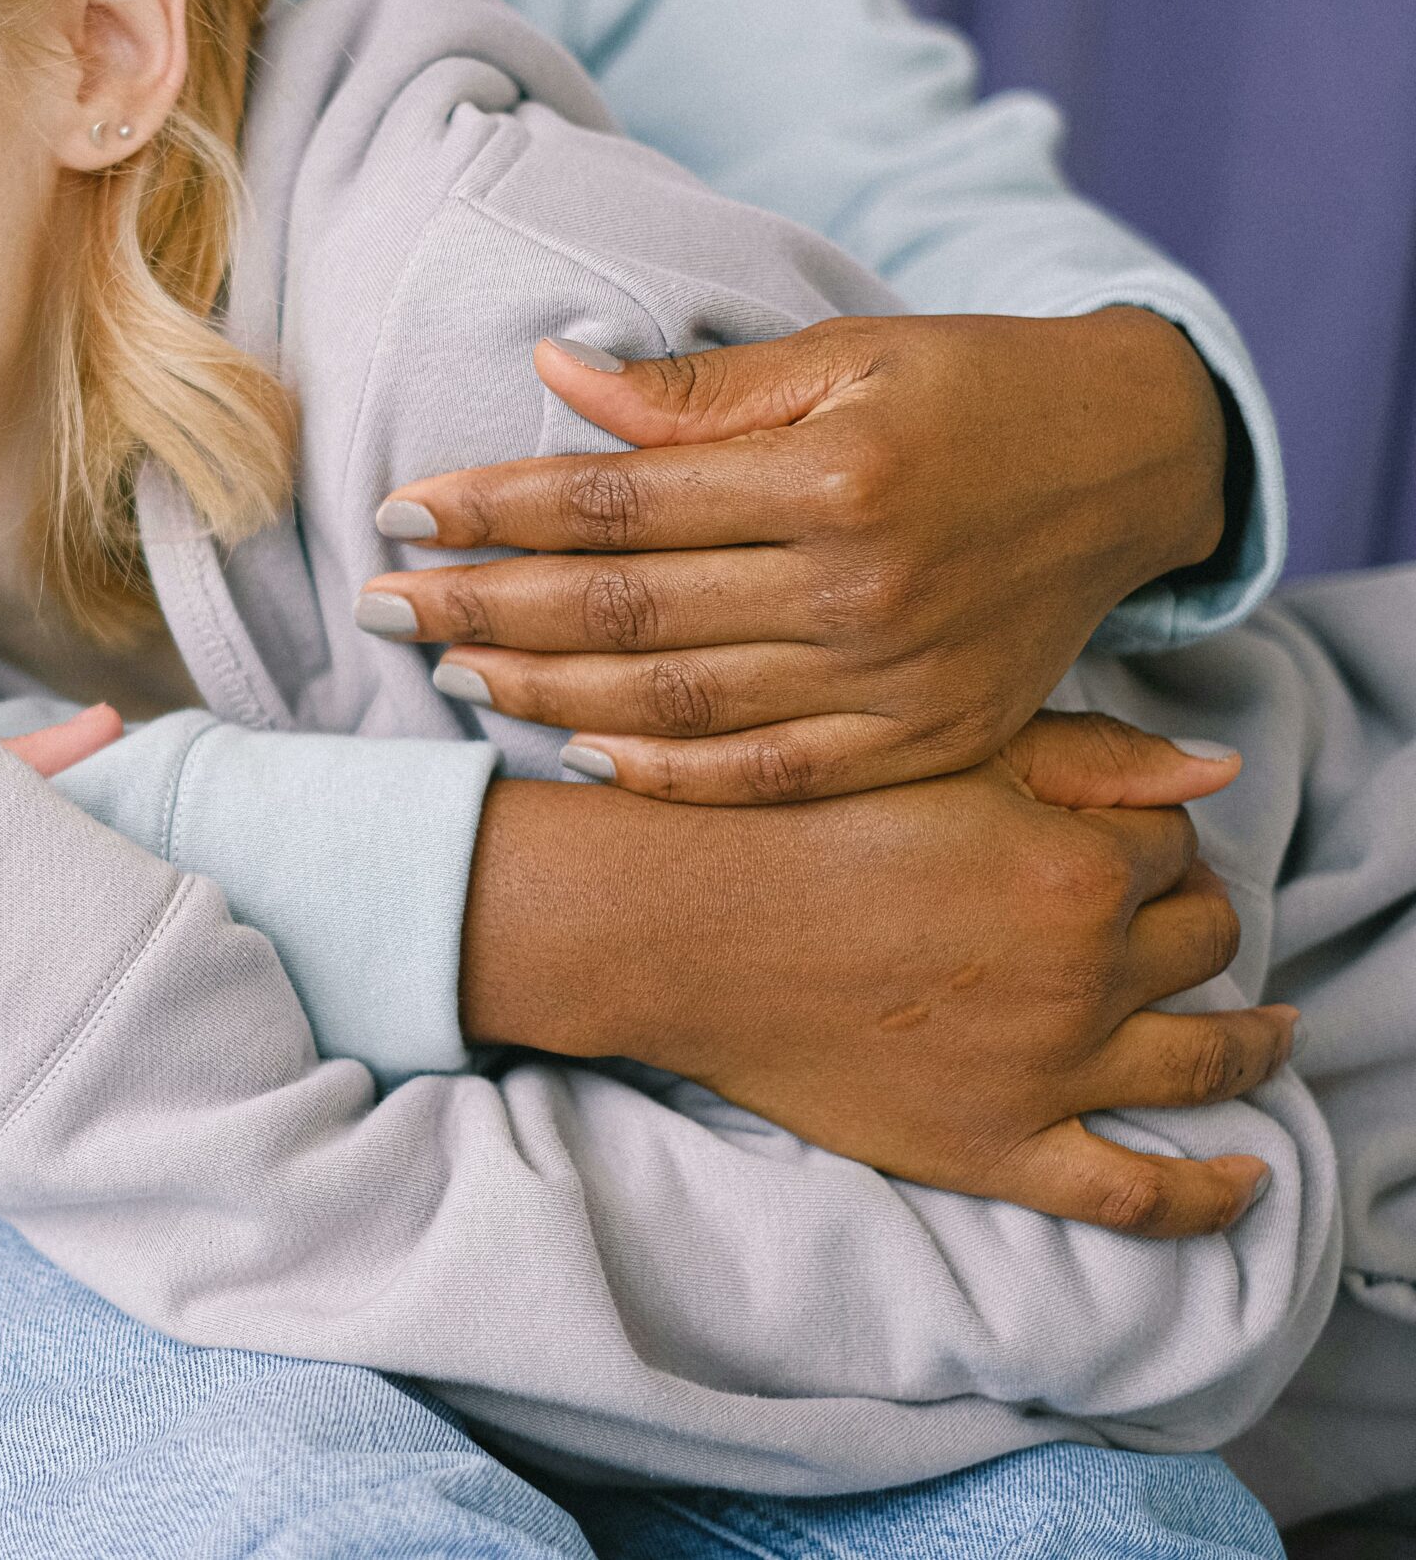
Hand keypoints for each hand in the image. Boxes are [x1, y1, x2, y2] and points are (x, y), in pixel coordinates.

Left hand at [361, 309, 1227, 802]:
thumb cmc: (972, 387)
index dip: (497, 509)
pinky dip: (665, 774)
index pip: (619, 503)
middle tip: (382, 604)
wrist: (1133, 465)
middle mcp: (859, 589)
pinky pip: (767, 776)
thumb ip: (699, 390)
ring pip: (675, 705)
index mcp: (834, 476)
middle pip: (624, 613)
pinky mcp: (923, 740)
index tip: (403, 512)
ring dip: (544, 694)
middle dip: (484, 608)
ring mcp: (892, 681)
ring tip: (451, 669)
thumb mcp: (846, 355)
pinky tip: (577, 754)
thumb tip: (555, 373)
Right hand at [460, 712, 1297, 1236]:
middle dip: (1187, 911)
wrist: (678, 925)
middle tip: (1151, 908)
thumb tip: (1220, 772)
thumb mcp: (939, 751)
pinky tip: (1249, 1178)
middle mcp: (1084, 972)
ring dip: (1252, 1038)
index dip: (1141, 828)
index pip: (1171, 838)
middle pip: (1202, 936)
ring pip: (1206, 1054)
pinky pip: (1136, 1195)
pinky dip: (1209, 1194)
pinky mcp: (997, 1149)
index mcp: (1077, 865)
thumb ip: (1090, 755)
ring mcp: (1048, 1071)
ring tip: (1268, 1032)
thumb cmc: (793, 820)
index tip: (1098, 830)